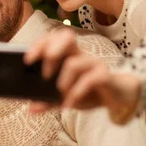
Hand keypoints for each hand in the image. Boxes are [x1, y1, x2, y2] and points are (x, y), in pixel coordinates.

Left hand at [24, 29, 140, 123]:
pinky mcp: (105, 76)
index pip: (53, 38)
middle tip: (44, 74)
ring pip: (75, 62)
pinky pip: (91, 79)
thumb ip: (48, 101)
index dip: (40, 44)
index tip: (27, 60)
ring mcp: (93, 64)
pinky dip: (77, 92)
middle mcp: (80, 55)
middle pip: (67, 37)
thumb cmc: (89, 91)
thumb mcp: (65, 96)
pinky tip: (70, 104)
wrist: (118, 97)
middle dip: (51, 50)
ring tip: (59, 92)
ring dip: (63, 79)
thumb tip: (31, 109)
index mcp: (68, 54)